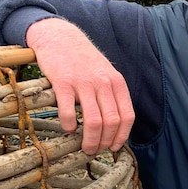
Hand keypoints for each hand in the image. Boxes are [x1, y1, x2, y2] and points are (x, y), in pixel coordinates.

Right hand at [27, 18, 134, 154]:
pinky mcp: (63, 83)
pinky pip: (69, 111)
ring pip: (94, 121)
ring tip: (84, 147)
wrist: (60, 37)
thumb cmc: (83, 60)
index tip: (114, 147)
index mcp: (117, 83)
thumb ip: (112, 95)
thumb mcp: (106, 73)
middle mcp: (103, 83)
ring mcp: (83, 83)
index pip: (127, 116)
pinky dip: (69, 125)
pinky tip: (68, 129)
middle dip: (105, 142)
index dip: (122, 136)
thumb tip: (115, 125)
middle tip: (95, 151)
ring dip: (90, 140)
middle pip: (111, 122)